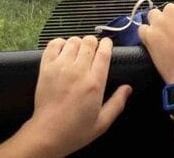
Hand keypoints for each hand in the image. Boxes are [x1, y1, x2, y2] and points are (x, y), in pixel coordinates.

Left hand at [22, 36, 131, 156]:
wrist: (48, 133)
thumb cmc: (75, 130)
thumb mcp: (102, 122)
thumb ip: (117, 103)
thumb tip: (127, 88)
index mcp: (94, 84)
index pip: (104, 53)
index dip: (107, 44)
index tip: (108, 44)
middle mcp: (78, 71)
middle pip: (89, 42)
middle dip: (94, 42)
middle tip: (94, 49)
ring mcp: (60, 67)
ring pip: (73, 41)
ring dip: (78, 43)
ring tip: (79, 51)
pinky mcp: (46, 67)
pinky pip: (53, 44)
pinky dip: (59, 43)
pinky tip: (63, 49)